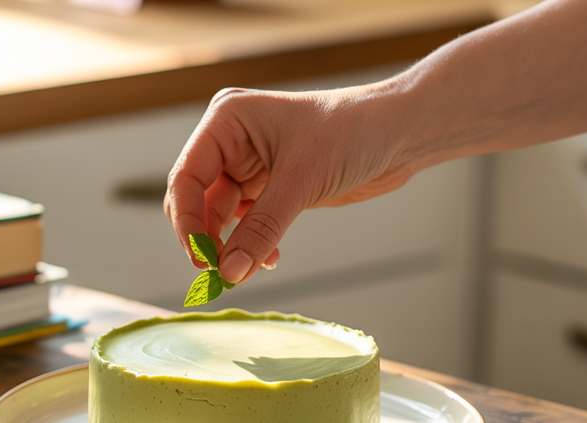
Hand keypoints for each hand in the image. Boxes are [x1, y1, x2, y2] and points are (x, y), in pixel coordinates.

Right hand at [165, 85, 417, 283]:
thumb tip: (228, 272)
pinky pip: (245, 225)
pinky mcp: (270, 188)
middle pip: (196, 201)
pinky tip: (270, 260)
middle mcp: (231, 141)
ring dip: (231, 248)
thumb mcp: (302, 180)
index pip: (186, 177)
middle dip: (206, 239)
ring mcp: (249, 166)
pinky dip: (252, 245)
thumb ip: (261, 228)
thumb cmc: (354, 132)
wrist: (400, 132)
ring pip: (219, 217)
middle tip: (221, 274)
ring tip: (248, 271)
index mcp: (227, 121)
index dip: (187, 222)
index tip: (201, 259)